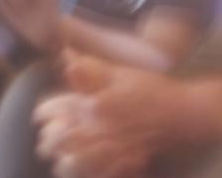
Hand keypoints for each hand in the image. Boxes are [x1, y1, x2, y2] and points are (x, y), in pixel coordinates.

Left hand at [33, 52, 206, 177]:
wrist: (181, 114)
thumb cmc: (151, 89)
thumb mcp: (121, 72)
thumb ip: (91, 68)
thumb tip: (66, 56)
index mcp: (94, 103)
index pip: (55, 111)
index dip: (43, 113)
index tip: (40, 115)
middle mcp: (98, 130)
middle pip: (56, 141)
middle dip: (47, 138)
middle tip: (46, 136)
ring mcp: (109, 151)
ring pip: (69, 164)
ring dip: (61, 158)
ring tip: (60, 154)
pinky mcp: (121, 165)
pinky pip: (92, 175)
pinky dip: (81, 173)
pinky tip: (80, 167)